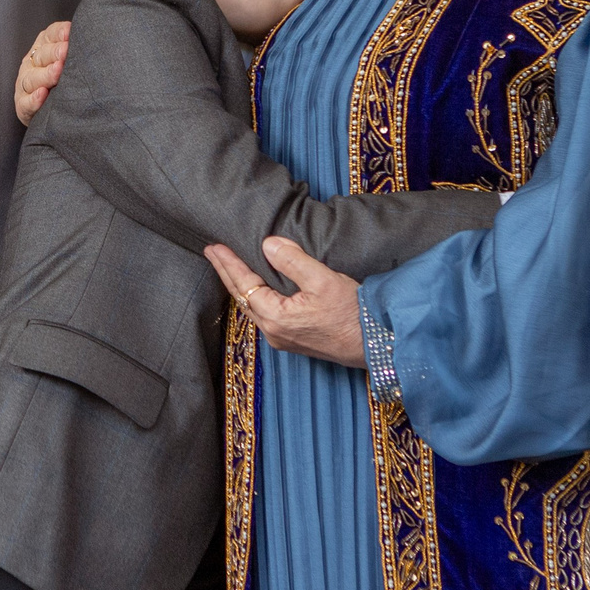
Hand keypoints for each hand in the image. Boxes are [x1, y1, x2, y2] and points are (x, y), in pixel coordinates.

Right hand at [14, 20, 69, 125]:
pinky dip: (34, 99)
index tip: (69, 33)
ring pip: (33, 78)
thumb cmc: (65, 81)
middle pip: (41, 56)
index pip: (50, 36)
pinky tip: (42, 94)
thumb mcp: (70, 62)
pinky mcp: (22, 105)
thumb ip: (77, 50)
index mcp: (43, 48)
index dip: (59, 34)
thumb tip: (95, 39)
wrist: (51, 112)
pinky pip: (26, 102)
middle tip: (66, 51)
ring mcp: (24, 85)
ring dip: (46, 74)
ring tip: (58, 71)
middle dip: (54, 53)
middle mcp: (31, 64)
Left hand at [204, 237, 364, 368]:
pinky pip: (265, 314)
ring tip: (229, 267)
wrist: (377, 344)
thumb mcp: (323, 280)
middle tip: (212, 252)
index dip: (228, 264)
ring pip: (252, 307)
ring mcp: (283, 338)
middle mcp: (273, 332)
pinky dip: (255, 296)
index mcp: (275, 317)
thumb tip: (267, 244)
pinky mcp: (294, 340)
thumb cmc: (353, 314)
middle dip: (227, 273)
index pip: (243, 284)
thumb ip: (293, 261)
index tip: (214, 247)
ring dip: (240, 285)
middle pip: (242, 297)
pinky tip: (256, 288)